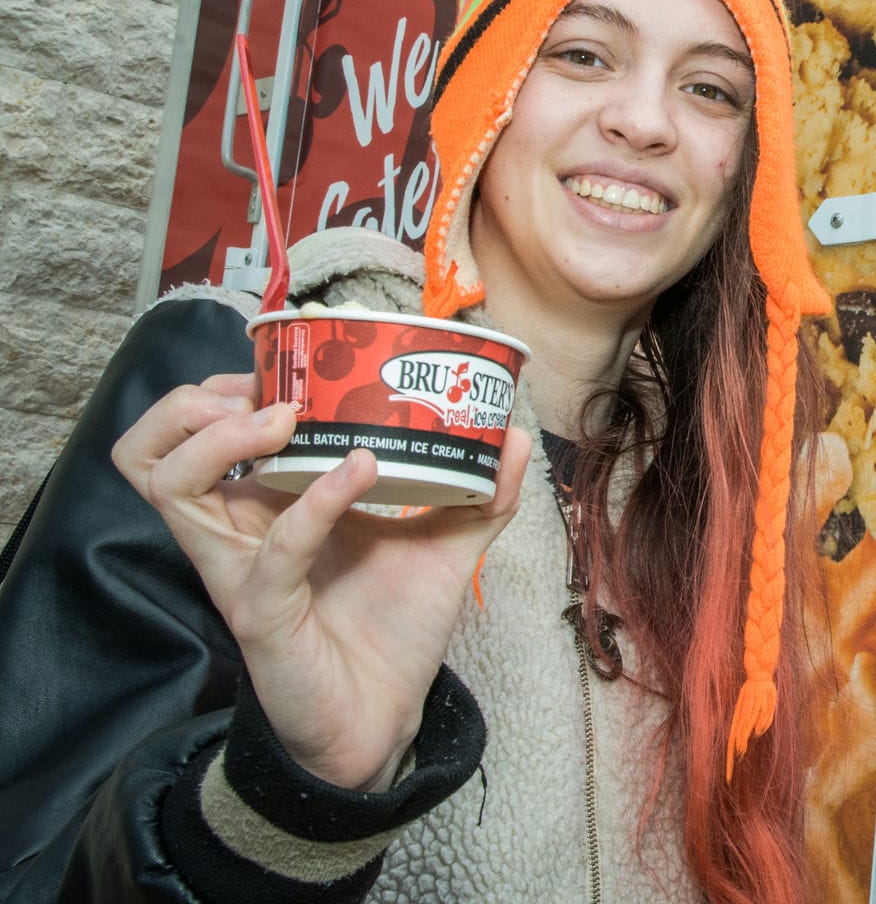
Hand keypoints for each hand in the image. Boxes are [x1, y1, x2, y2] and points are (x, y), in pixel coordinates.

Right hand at [113, 372, 528, 791]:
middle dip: (195, 404)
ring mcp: (240, 571)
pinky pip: (271, 552)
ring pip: (167, 486)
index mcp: (264, 506)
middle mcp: (236, 532)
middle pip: (151, 450)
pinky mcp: (261, 615)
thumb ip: (479, 493)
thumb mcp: (442, 545)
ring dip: (219, 441)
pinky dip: (315, 504)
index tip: (289, 364)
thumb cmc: (392, 631)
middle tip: (267, 393)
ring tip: (284, 419)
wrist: (386, 718)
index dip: (223, 387)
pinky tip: (360, 473)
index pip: (199, 429)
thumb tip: (515, 437)